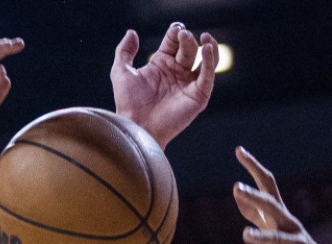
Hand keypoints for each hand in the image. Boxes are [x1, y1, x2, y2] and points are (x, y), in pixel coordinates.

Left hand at [110, 22, 217, 148]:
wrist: (137, 126)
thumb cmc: (127, 104)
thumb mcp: (121, 72)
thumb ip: (124, 51)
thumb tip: (131, 32)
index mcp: (161, 65)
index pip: (174, 42)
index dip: (176, 33)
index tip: (175, 29)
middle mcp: (177, 73)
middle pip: (188, 48)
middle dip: (187, 39)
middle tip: (183, 35)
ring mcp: (188, 84)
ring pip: (205, 60)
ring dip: (207, 46)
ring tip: (203, 37)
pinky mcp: (198, 96)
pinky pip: (208, 75)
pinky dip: (210, 61)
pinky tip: (207, 49)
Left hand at [233, 146, 331, 243]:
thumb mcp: (272, 229)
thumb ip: (255, 212)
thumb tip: (237, 192)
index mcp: (281, 216)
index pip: (268, 185)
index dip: (254, 168)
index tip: (239, 150)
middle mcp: (290, 225)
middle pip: (273, 206)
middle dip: (255, 196)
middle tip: (237, 187)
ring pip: (279, 238)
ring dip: (262, 236)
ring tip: (245, 235)